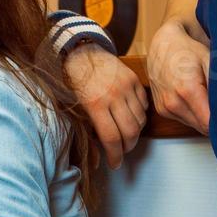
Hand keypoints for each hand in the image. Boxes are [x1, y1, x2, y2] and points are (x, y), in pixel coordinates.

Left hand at [64, 42, 148, 166]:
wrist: (80, 52)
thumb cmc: (72, 83)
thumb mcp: (73, 110)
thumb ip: (86, 135)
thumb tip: (96, 161)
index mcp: (95, 104)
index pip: (112, 138)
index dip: (115, 156)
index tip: (115, 164)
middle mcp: (113, 95)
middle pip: (131, 132)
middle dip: (128, 147)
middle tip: (121, 151)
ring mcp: (126, 86)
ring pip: (140, 120)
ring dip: (135, 133)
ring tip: (125, 135)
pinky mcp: (133, 80)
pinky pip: (144, 105)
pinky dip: (140, 115)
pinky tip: (129, 117)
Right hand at [146, 19, 209, 134]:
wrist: (163, 44)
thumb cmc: (188, 50)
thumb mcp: (212, 62)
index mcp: (187, 90)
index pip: (210, 123)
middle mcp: (172, 102)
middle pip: (203, 127)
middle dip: (216, 121)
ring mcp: (165, 107)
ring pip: (194, 125)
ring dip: (204, 118)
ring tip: (208, 99)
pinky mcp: (161, 109)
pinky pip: (184, 120)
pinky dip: (193, 114)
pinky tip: (196, 99)